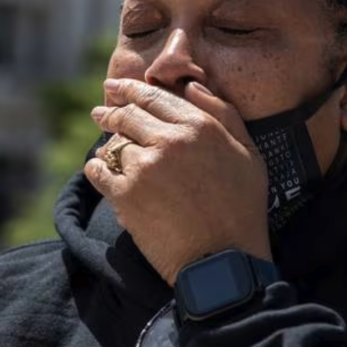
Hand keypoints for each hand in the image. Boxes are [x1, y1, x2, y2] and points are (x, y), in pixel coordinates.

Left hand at [84, 79, 270, 285]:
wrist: (223, 260)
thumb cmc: (242, 209)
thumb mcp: (249, 155)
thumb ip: (223, 114)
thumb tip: (192, 86)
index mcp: (199, 127)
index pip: (155, 97)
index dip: (130, 89)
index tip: (114, 87)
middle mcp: (169, 140)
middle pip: (129, 115)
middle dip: (111, 111)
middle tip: (100, 112)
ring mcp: (145, 167)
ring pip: (114, 143)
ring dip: (109, 144)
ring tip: (106, 149)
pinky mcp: (126, 194)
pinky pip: (99, 171)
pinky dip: (96, 167)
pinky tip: (98, 168)